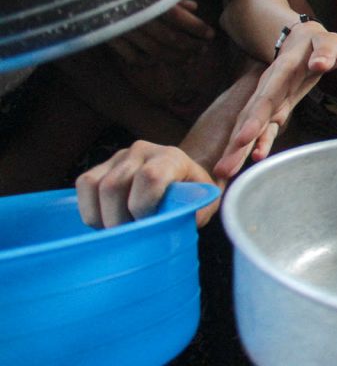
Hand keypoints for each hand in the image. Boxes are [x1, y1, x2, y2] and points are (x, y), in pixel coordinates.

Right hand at [77, 141, 217, 228]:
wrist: (180, 176)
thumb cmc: (191, 193)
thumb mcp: (204, 202)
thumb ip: (197, 211)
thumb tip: (181, 222)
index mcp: (171, 158)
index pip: (149, 177)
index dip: (142, 206)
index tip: (148, 223)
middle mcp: (142, 151)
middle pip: (114, 185)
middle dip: (117, 219)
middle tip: (129, 234)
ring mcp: (118, 156)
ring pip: (94, 186)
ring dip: (101, 216)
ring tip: (118, 229)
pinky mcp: (101, 166)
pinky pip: (83, 186)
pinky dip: (90, 210)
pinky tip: (106, 221)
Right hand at [106, 0, 214, 65]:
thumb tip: (194, 8)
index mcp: (149, 0)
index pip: (180, 19)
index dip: (198, 28)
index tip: (210, 34)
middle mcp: (138, 17)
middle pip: (171, 39)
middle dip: (191, 46)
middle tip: (203, 49)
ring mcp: (124, 30)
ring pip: (155, 52)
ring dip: (176, 58)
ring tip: (190, 59)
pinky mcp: (111, 39)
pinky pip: (133, 57)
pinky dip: (148, 62)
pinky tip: (159, 61)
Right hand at [213, 22, 336, 178]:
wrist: (305, 40)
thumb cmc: (319, 43)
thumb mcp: (329, 42)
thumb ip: (326, 51)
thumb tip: (320, 64)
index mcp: (282, 71)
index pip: (266, 97)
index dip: (254, 118)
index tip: (242, 138)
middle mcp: (271, 88)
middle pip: (250, 117)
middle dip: (237, 143)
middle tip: (224, 168)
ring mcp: (271, 100)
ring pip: (251, 126)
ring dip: (239, 149)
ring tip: (226, 170)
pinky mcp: (276, 109)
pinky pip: (267, 129)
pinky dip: (260, 143)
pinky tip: (254, 159)